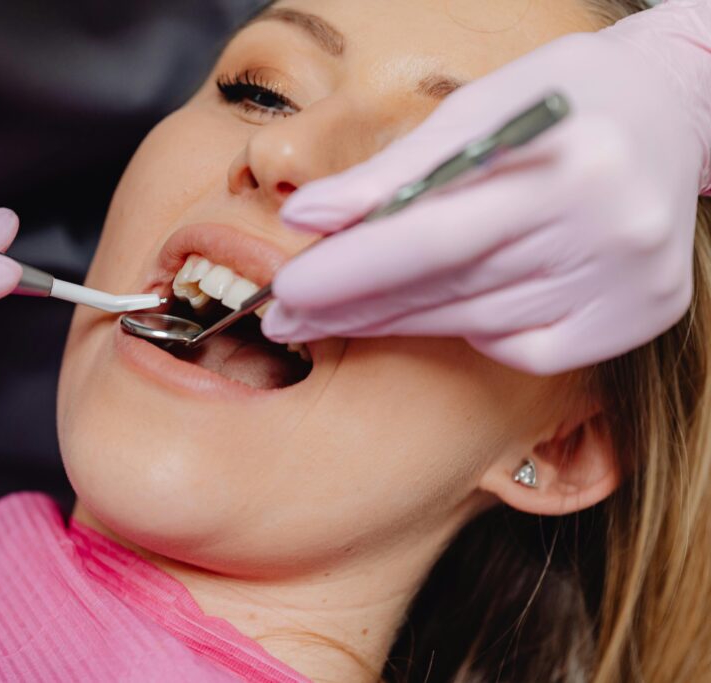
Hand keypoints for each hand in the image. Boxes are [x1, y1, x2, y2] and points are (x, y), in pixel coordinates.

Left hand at [262, 10, 709, 374]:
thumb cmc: (560, 99)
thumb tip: (305, 217)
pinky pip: (525, 349)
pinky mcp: (640, 316)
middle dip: (353, 305)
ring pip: (477, 324)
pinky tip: (433, 313)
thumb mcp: (475, 107)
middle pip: (449, 287)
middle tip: (286, 318)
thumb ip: (391, 170)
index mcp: (569, 160)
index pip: (435, 234)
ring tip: (330, 319)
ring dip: (393, 323)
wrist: (676, 111)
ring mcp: (631, 282)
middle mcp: (610, 230)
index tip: (285, 289)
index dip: (352, 268)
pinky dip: (468, 334)